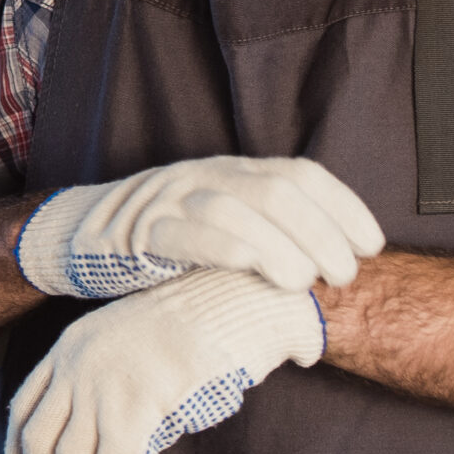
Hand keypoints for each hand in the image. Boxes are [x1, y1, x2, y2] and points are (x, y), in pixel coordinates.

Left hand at [6, 269, 323, 453]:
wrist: (229, 299)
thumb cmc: (192, 323)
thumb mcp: (126, 336)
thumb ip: (102, 376)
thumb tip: (95, 435)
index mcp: (69, 346)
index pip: (22, 410)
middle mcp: (75, 366)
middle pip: (38, 443)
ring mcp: (103, 386)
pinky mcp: (136, 408)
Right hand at [14, 155, 382, 299]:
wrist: (80, 239)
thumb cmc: (165, 244)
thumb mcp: (222, 227)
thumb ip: (268, 234)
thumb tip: (335, 267)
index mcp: (233, 171)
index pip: (302, 174)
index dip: (344, 206)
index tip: (373, 244)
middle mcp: (208, 174)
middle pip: (279, 189)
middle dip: (322, 232)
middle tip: (344, 275)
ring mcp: (174, 198)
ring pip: (239, 206)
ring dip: (283, 244)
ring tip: (307, 282)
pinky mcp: (143, 230)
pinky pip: (191, 232)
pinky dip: (230, 249)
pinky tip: (257, 271)